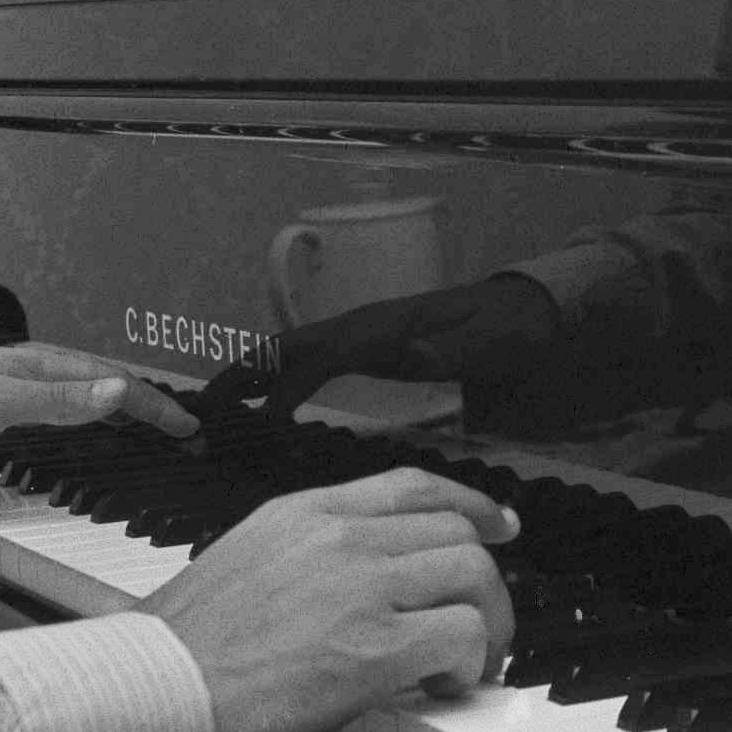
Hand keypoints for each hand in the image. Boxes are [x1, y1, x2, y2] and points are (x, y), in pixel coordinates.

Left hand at [0, 344, 197, 458]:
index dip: (154, 406)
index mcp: (34, 364)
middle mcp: (25, 368)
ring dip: (116, 405)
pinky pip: (56, 404)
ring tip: (144, 422)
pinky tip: (77, 422)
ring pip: (80, 390)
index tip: (187, 427)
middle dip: (145, 402)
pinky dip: (83, 413)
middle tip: (180, 426)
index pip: (111, 382)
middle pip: (101, 381)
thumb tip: (115, 389)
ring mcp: (8, 383)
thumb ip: (58, 400)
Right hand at [144, 468, 518, 731]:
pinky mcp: (376, 649)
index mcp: (304, 514)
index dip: (470, 505)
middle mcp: (339, 538)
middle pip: (457, 533)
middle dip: (484, 583)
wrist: (154, 689)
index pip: (412, 487)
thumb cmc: (181, 649)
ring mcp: (361, 588)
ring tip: (466, 665)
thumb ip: (299, 558)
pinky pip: (464, 636)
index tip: (498, 527)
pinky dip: (469, 665)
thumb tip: (343, 586)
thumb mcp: (239, 562)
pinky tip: (442, 686)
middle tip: (482, 627)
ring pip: (475, 576)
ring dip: (487, 626)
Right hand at [196, 274, 566, 422]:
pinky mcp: (369, 347)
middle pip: (289, 345)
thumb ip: (449, 346)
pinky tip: (269, 411)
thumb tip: (410, 351)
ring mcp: (363, 334)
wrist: (527, 314)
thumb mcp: (485, 340)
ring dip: (254, 377)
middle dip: (245, 372)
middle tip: (205, 408)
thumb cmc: (507, 331)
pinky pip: (313, 363)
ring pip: (295, 353)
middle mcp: (364, 325)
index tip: (257, 416)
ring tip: (217, 411)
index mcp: (383, 326)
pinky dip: (280, 382)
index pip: (320, 350)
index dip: (284, 380)